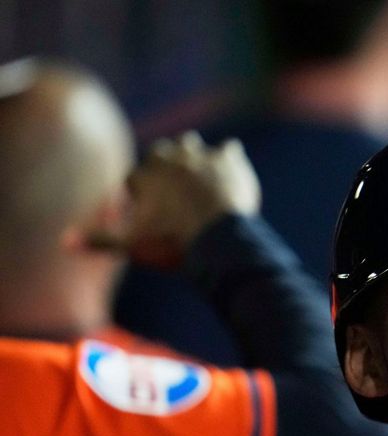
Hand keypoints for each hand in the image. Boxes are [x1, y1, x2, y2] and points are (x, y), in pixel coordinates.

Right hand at [96, 132, 260, 267]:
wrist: (220, 239)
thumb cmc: (173, 242)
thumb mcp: (132, 245)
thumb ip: (99, 240)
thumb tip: (63, 241)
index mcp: (143, 176)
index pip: (135, 178)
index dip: (138, 192)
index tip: (144, 206)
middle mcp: (169, 159)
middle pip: (160, 153)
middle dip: (162, 165)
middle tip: (169, 181)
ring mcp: (199, 157)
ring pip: (190, 145)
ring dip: (191, 154)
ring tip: (196, 167)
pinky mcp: (228, 161)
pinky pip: (229, 151)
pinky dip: (228, 157)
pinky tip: (230, 162)